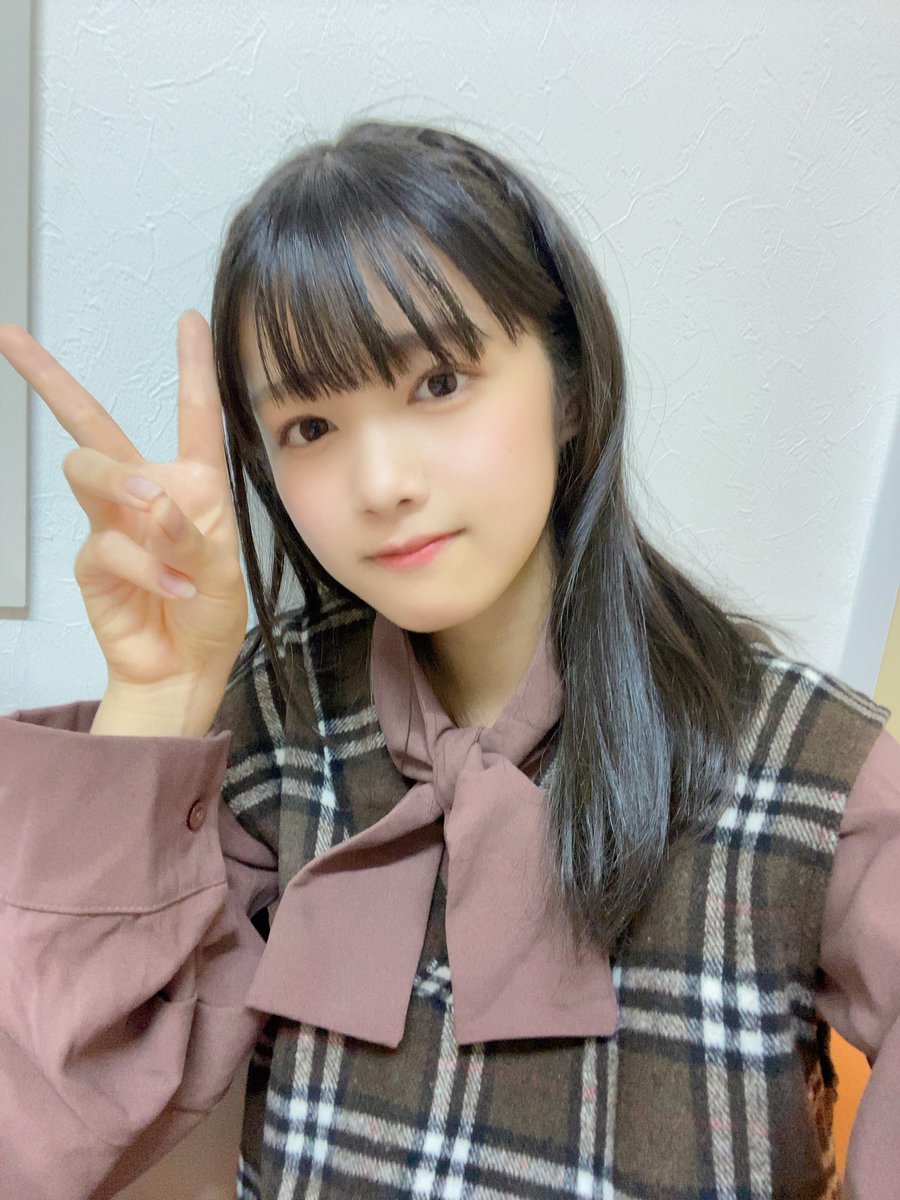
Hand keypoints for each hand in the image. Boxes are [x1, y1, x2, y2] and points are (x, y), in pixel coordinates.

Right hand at [0, 312, 248, 734]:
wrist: (185, 669)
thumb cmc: (209, 613)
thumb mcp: (223, 573)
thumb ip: (192, 535)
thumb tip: (150, 500)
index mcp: (193, 483)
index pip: (193, 414)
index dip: (192, 365)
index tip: (189, 318)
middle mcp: (146, 492)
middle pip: (89, 422)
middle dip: (46, 376)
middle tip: (13, 342)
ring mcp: (111, 523)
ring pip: (86, 468)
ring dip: (121, 483)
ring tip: (151, 510)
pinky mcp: (92, 560)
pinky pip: (108, 545)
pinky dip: (147, 566)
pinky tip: (175, 587)